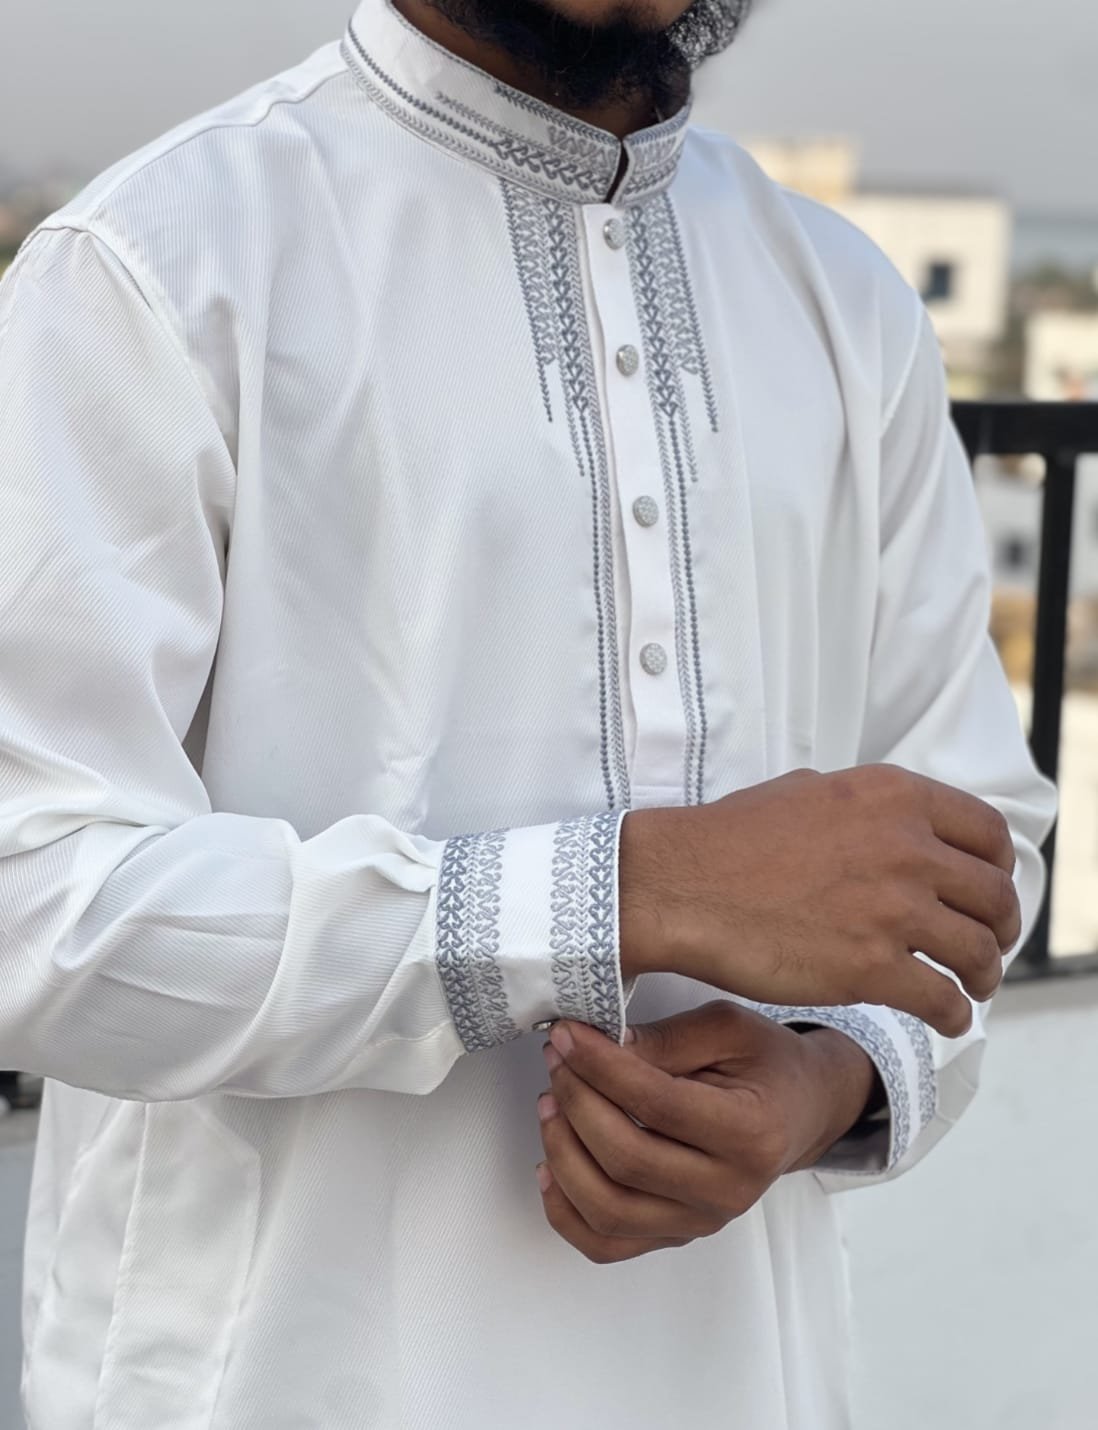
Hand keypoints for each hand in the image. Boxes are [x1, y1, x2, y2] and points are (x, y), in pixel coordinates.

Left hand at [535, 1002, 877, 1264]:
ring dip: (563, 1153)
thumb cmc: (766, 1064)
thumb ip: (665, 1039)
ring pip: (608, 1209)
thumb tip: (598, 1049)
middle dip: (576, 1102)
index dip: (600, 1067)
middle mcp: (728, 1190)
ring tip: (550, 1103)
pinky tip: (549, 1166)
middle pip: (626, 1159)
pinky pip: (607, 1245)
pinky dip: (566, 1212)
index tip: (567, 1036)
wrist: (800, 1108)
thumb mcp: (726, 1028)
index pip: (655, 1104)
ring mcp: (701, 1222)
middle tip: (556, 1061)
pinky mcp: (676, 1237)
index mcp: (749, 1133)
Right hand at [619, 764, 1020, 1036]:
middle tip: (988, 946)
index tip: (989, 891)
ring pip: (978, 951)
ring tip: (972, 987)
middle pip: (994, 896)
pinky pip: (942, 1000)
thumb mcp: (808, 789)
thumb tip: (890, 826)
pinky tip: (944, 1017)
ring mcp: (891, 909)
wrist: (680, 885)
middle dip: (1001, 928)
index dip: (999, 869)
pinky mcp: (870, 969)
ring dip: (984, 975)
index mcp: (893, 797)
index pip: (986, 834)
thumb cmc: (729, 839)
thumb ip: (864, 807)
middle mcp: (905, 847)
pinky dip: (953, 1014)